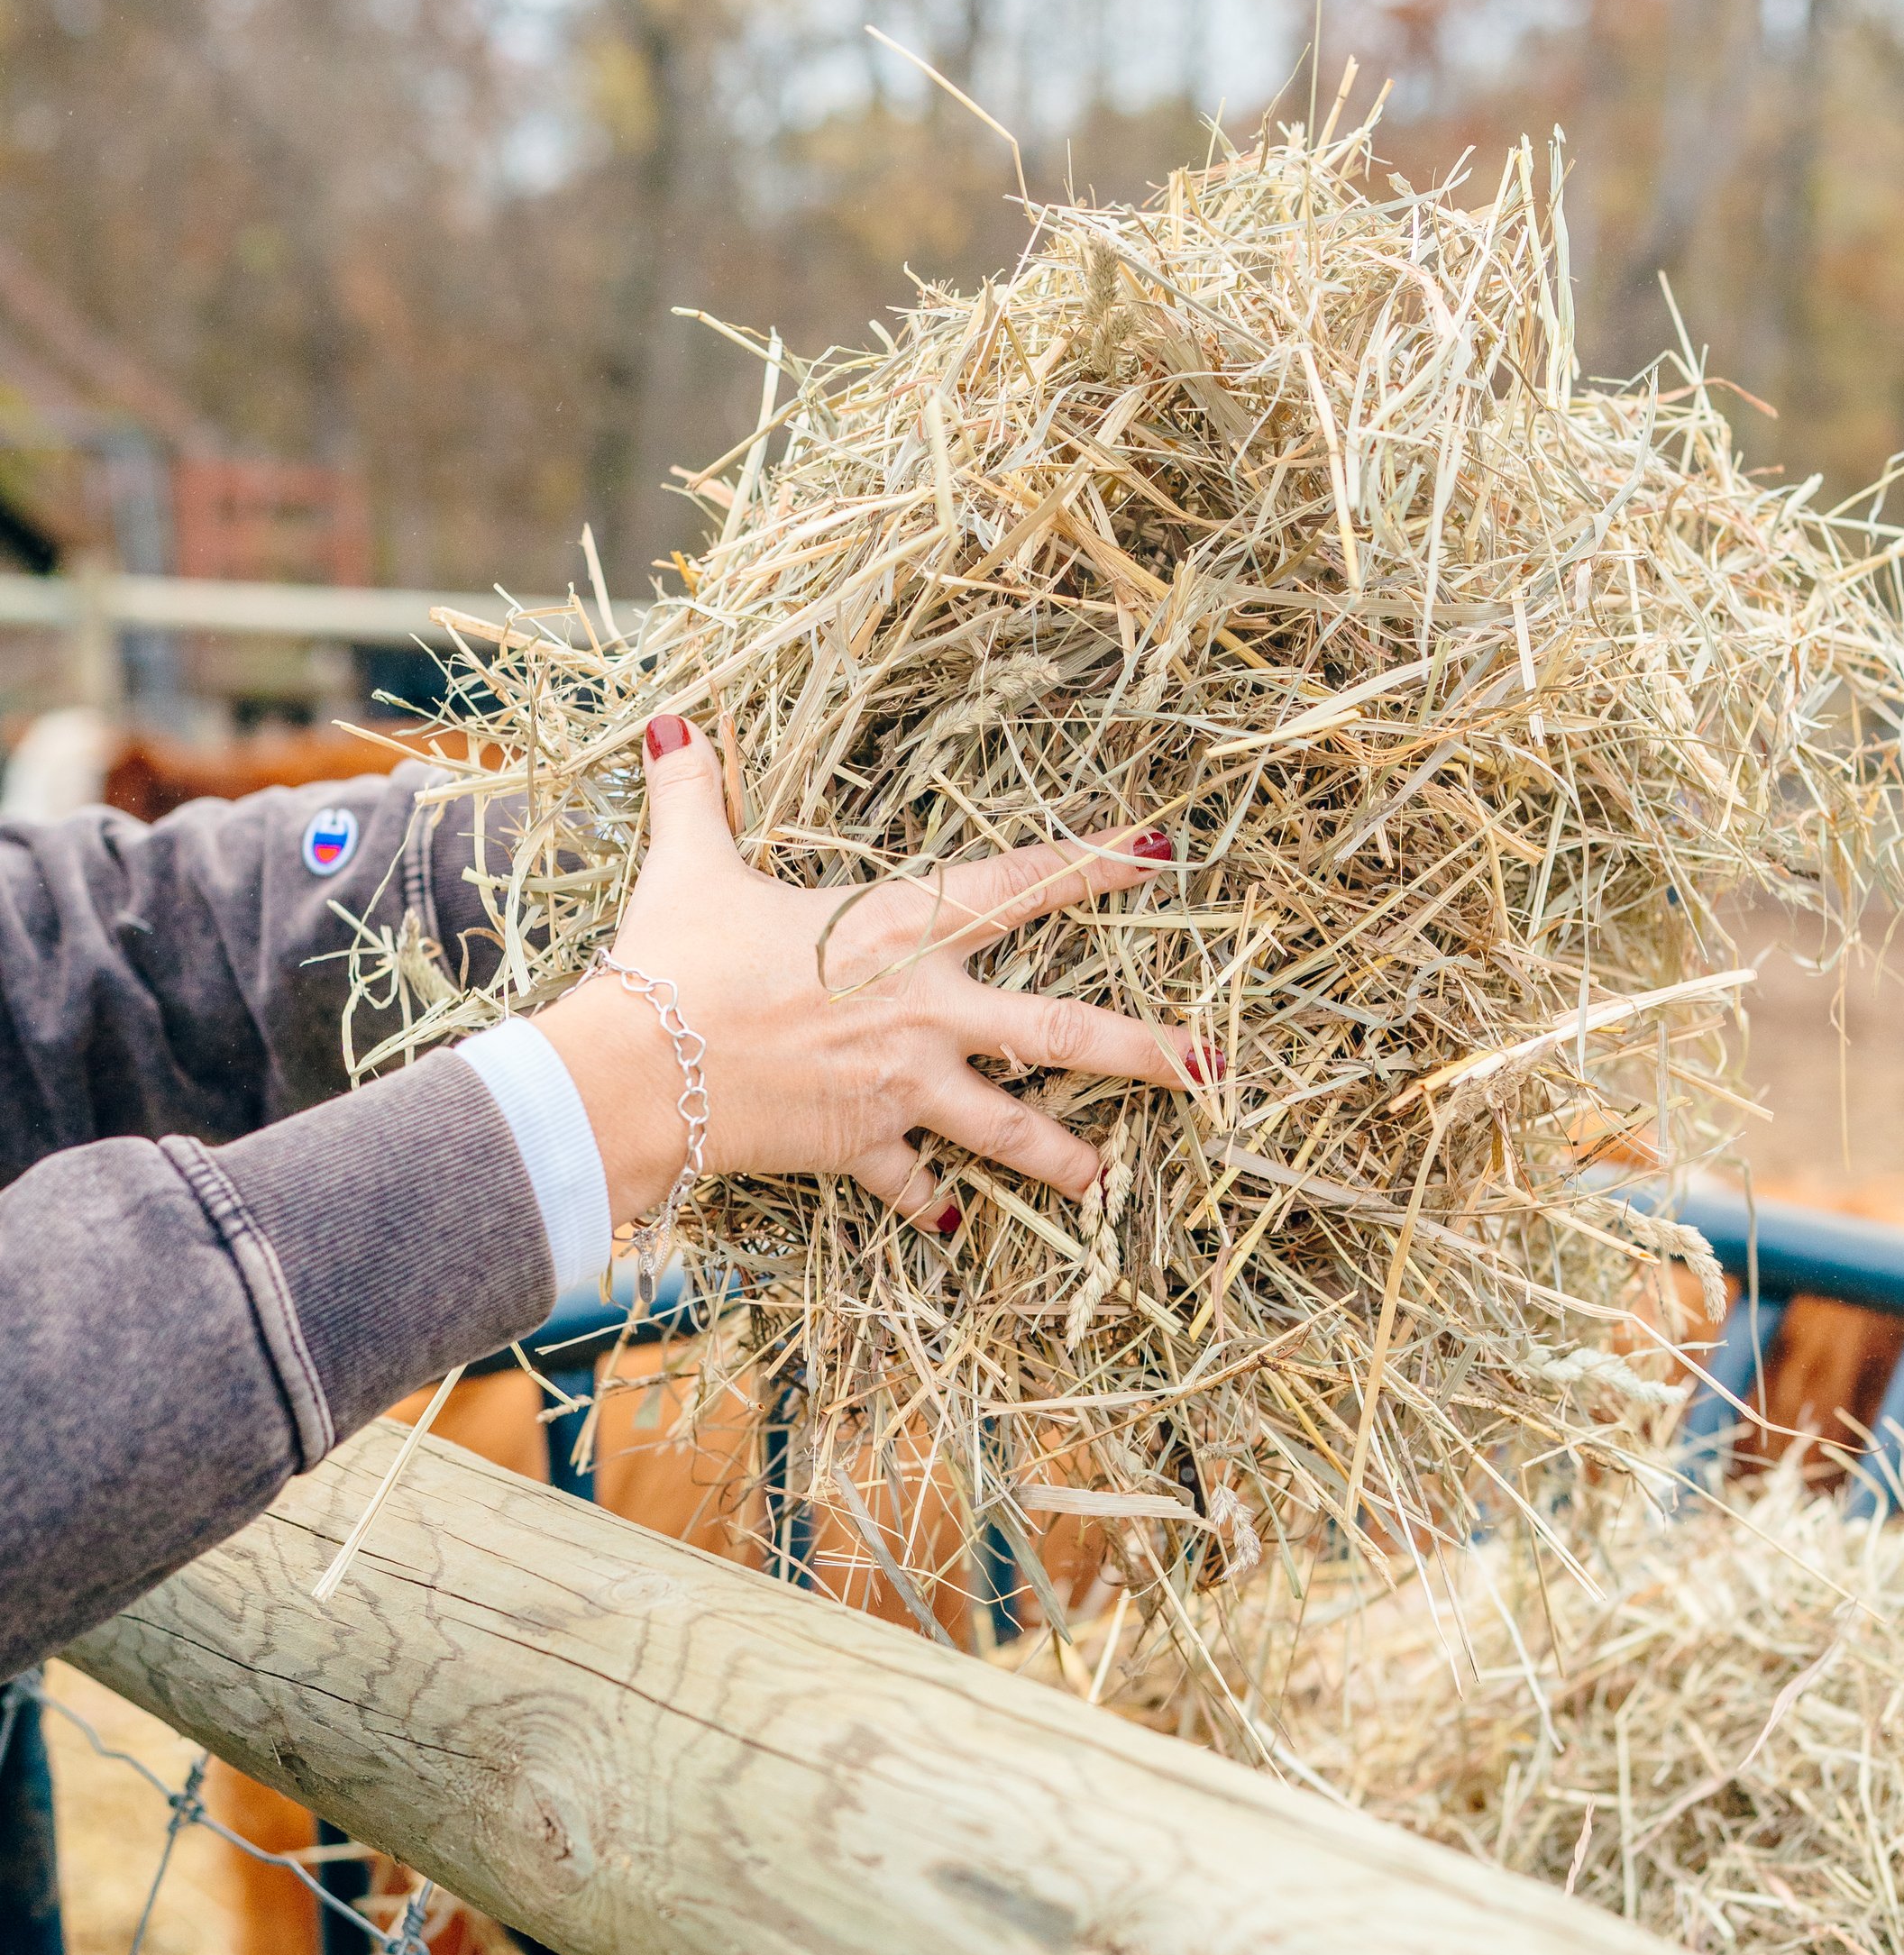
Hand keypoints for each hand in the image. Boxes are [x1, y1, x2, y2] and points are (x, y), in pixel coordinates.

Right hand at [533, 713, 1194, 1235]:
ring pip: (1010, 1127)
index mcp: (899, 928)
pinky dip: (930, 1204)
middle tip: (1214, 1067)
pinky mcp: (863, 1146)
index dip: (1095, 864)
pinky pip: (911, 1182)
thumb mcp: (692, 866)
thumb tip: (674, 728)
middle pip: (1060, 1029)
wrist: (637, 1071)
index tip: (1161, 854)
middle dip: (1145, 1048)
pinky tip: (954, 1227)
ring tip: (1111, 1182)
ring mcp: (903, 1086)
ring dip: (1066, 1158)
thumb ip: (698, 797)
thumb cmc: (674, 960)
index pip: (1020, 884)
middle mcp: (924, 1010)